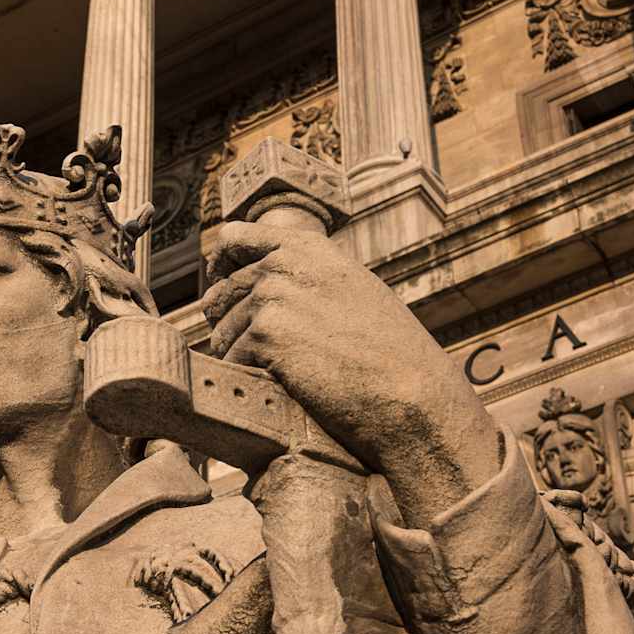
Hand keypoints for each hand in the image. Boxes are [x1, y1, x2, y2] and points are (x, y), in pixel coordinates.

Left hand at [201, 221, 500, 525]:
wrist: (413, 395)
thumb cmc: (388, 353)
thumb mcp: (352, 290)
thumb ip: (304, 275)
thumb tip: (248, 283)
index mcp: (308, 247)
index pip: (233, 238)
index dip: (221, 268)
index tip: (222, 290)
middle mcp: (285, 263)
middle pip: (222, 293)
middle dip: (229, 325)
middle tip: (260, 356)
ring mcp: (273, 296)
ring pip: (223, 330)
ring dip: (238, 356)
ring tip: (278, 376)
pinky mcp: (266, 334)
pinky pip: (232, 359)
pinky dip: (248, 378)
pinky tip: (278, 387)